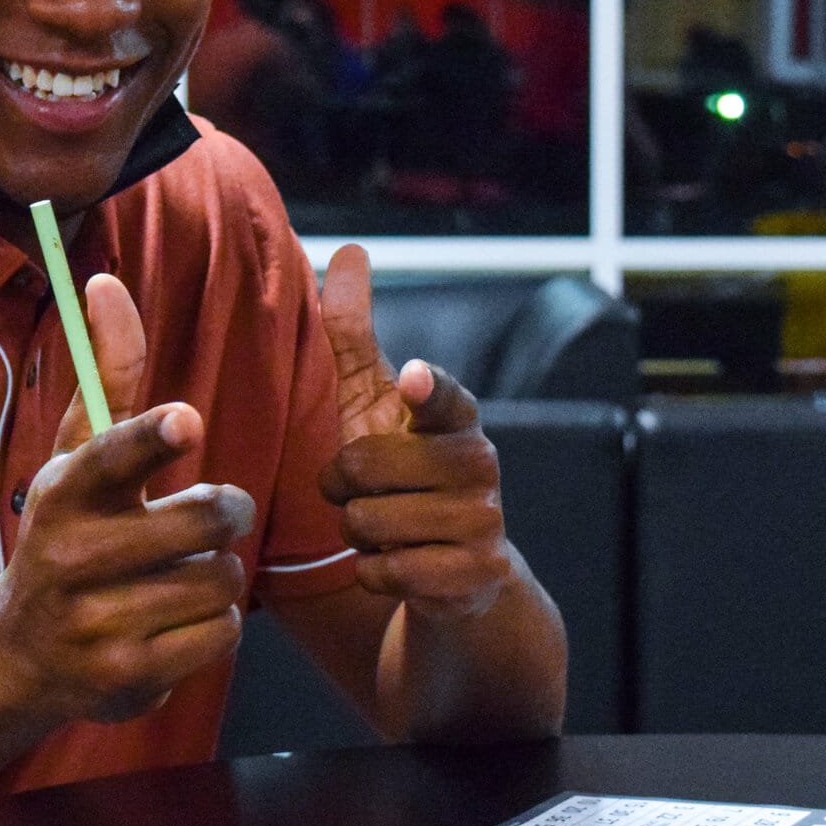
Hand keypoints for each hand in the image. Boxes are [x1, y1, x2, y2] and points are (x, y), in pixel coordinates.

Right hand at [0, 273, 251, 724]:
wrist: (22, 650)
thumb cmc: (69, 532)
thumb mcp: (78, 455)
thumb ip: (107, 372)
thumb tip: (106, 279)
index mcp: (66, 490)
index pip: (111, 456)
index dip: (152, 436)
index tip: (187, 419)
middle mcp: (72, 555)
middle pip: (204, 521)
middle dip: (226, 514)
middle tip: (214, 515)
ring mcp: (95, 620)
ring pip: (219, 581)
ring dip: (219, 575)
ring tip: (183, 575)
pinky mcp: (124, 675)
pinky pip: (218, 636)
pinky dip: (214, 627)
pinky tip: (177, 622)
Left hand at [316, 244, 514, 619]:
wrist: (456, 571)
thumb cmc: (402, 471)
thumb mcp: (374, 404)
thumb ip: (355, 334)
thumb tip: (347, 250)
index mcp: (456, 416)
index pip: (445, 398)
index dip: (428, 390)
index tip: (415, 379)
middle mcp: (479, 462)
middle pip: (363, 467)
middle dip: (342, 484)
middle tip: (368, 489)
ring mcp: (483, 521)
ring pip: (366, 522)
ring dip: (358, 531)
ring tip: (389, 527)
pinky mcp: (474, 575)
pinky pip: (383, 571)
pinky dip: (375, 571)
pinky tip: (402, 564)